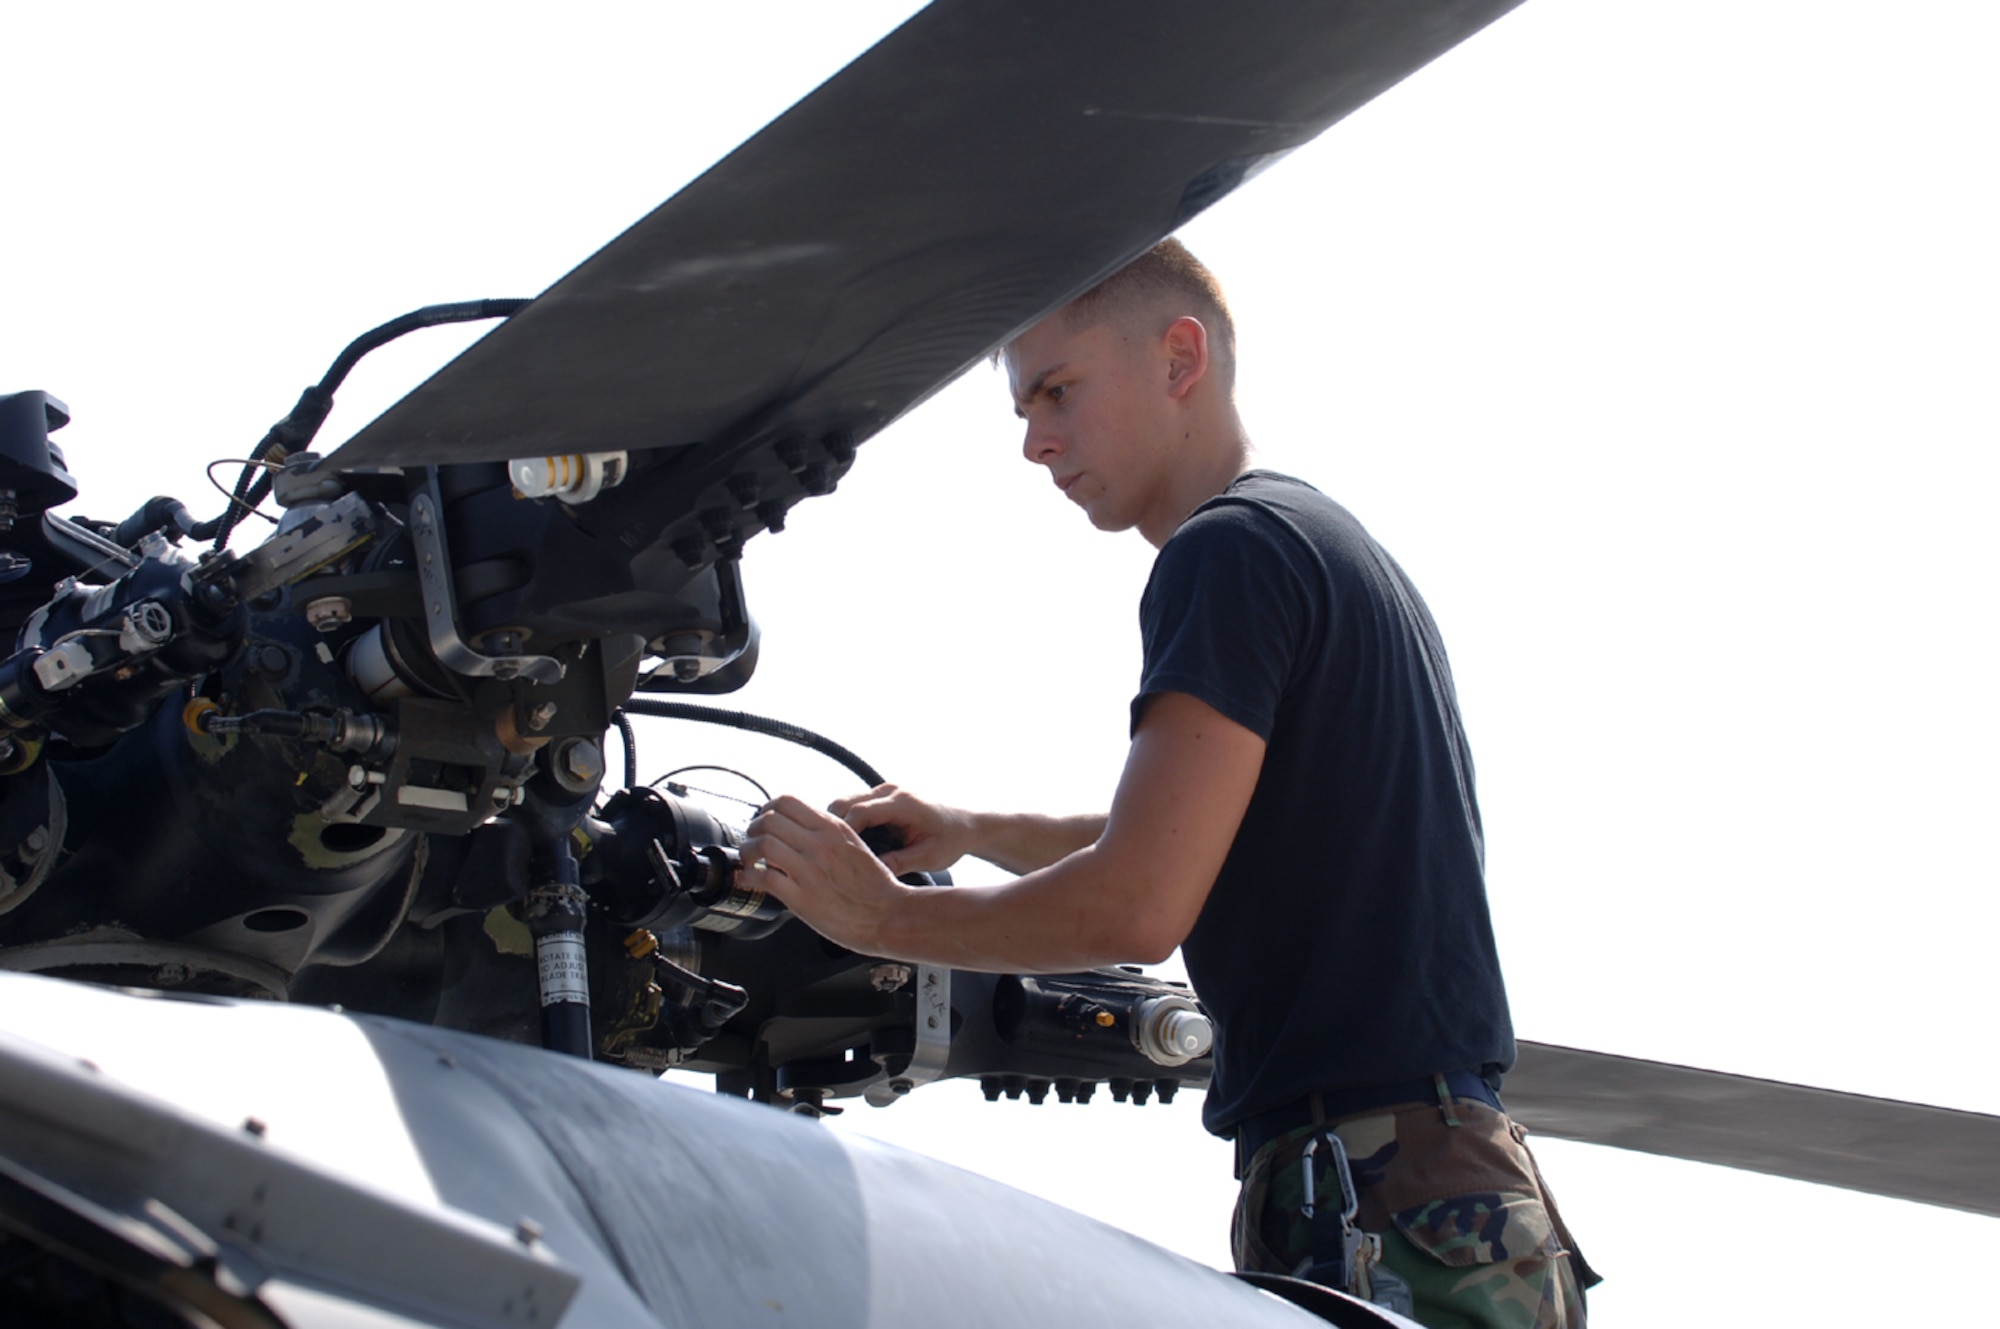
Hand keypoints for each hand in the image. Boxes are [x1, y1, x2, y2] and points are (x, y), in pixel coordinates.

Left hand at [740, 794, 910, 954]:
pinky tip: (749, 880)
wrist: (889, 914)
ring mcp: (810, 870)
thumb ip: (828, 832)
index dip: (767, 809)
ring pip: (762, 845)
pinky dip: (749, 877)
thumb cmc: (875, 885)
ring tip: (749, 861)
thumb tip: (800, 827)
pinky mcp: (802, 898)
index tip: (763, 821)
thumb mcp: (855, 844)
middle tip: (753, 841)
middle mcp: (819, 844)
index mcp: (832, 828)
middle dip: (753, 829)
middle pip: (768, 820)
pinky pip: (764, 878)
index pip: (786, 801)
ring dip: (748, 852)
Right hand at [828, 783, 978, 875]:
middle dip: (830, 828)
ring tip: (831, 852)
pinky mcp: (883, 797)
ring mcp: (886, 790)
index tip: (831, 856)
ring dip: (836, 824)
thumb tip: (869, 875)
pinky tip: (845, 844)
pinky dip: (846, 822)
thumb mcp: (928, 857)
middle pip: (844, 803)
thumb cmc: (951, 840)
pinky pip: (855, 805)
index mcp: (903, 803)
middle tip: (823, 856)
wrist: (966, 825)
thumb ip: (899, 863)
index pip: (859, 813)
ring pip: (845, 803)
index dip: (841, 834)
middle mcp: (891, 791)